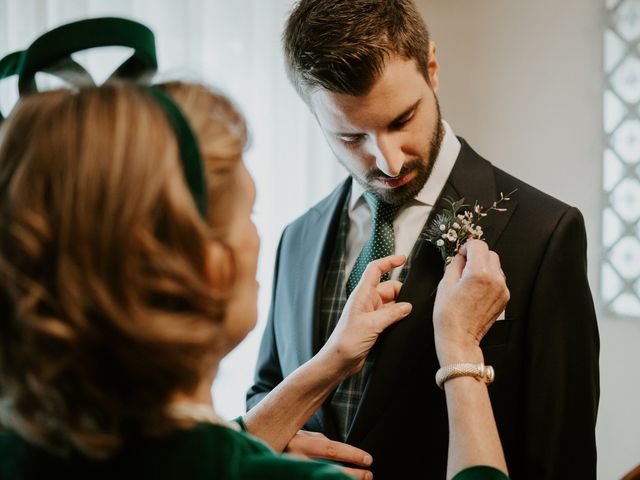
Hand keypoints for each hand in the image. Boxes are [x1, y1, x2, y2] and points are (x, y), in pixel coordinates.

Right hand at [286, 430, 372, 479]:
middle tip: (368, 475)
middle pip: (329, 469)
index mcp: (299, 442)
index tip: (368, 459)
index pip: (331, 449)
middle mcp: (294, 459)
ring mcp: (292, 471)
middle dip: (352, 475)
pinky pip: (313, 479)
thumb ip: (318, 442)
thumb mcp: (302, 436)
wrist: (262, 452)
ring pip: (321, 478)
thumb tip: (342, 452)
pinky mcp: (291, 476)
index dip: (352, 455)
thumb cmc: (285, 442)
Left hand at [319, 255, 411, 378]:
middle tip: (413, 305)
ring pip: (392, 304)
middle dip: (402, 293)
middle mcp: (366, 301)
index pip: (375, 269)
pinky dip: (398, 318)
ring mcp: (371, 314)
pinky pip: (390, 316)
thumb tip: (408, 306)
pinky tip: (404, 325)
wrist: (339, 361)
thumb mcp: (372, 325)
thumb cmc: (347, 341)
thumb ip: (392, 314)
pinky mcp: (374, 326)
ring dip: (401, 308)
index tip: (403, 259)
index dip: (389, 261)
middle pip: (389, 288)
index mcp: (362, 294)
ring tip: (409, 317)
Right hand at [433, 240, 509, 364]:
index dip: (467, 247)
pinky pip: (498, 280)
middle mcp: (494, 280)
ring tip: (470, 281)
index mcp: (479, 273)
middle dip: (476, 256)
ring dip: (484, 267)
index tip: (461, 254)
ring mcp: (502, 289)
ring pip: (496, 266)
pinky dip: (489, 279)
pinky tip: (476, 290)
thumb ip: (455, 264)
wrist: (459, 338)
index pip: (479, 245)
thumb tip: (461, 256)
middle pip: (490, 253)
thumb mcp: (445, 283)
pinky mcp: (504, 298)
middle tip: (464, 267)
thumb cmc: (449, 315)